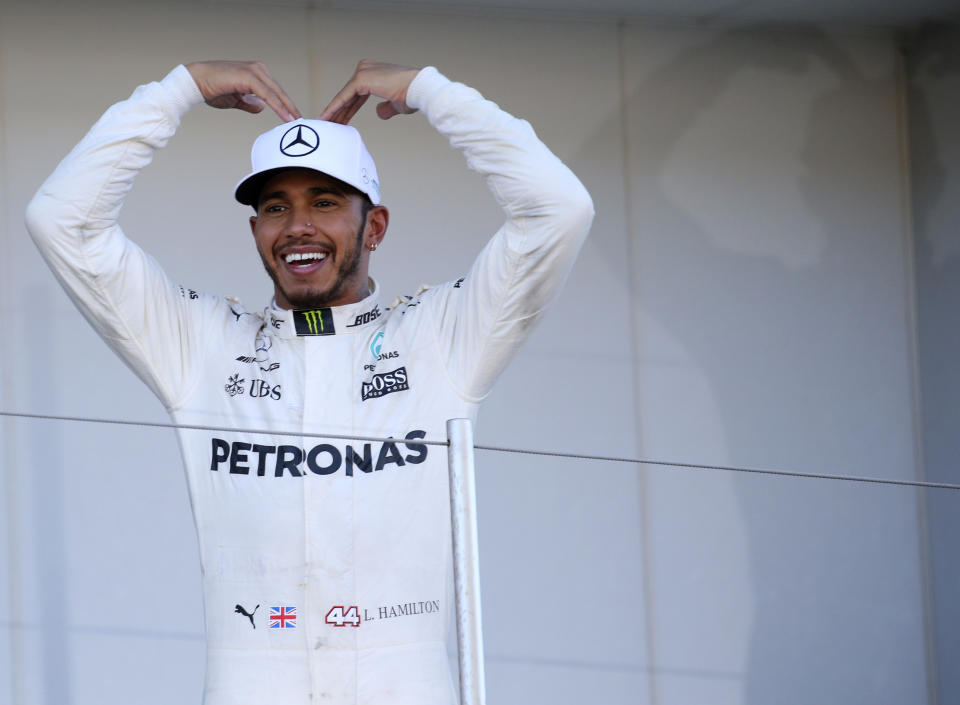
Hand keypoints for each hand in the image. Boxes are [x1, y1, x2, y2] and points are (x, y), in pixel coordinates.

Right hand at [186, 60, 300, 121]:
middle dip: (290, 107)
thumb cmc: (213, 90)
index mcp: (257, 73)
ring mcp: (254, 71)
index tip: (295, 118)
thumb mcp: (236, 99)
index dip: (286, 105)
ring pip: (276, 93)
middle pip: (279, 91)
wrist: (196, 82)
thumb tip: (262, 107)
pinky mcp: (249, 77)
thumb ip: (250, 103)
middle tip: (302, 122)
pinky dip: (278, 107)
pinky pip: (268, 95)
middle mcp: (258, 69)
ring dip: (287, 109)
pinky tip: (285, 117)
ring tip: (296, 122)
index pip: (275, 91)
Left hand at [320, 60, 419, 123]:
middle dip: (340, 112)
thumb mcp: (395, 103)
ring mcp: (362, 72)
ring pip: (345, 96)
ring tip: (326, 124)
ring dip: (335, 111)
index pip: (356, 94)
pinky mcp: (360, 79)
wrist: (419, 90)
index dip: (348, 109)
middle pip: (349, 95)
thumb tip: (378, 112)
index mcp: (373, 72)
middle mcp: (365, 68)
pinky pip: (344, 97)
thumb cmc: (411, 96)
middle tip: (331, 125)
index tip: (340, 120)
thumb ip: (385, 107)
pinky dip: (335, 108)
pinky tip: (327, 117)